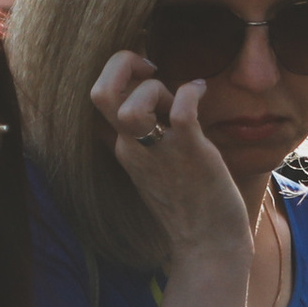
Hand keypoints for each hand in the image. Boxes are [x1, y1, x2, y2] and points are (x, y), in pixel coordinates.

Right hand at [89, 55, 251, 266]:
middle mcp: (131, 147)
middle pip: (99, 92)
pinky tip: (201, 92)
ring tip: (178, 99)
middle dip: (122, 63)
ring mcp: (157, 151)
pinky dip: (191, 92)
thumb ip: (152, 133)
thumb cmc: (190, 201)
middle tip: (151, 68)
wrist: (208, 243)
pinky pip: (180, 111)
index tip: (145, 72)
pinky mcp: (189, 152)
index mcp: (124, 147)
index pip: (100, 97)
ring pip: (130, 104)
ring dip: (155, 88)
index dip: (118, 72)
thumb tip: (165, 96)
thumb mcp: (157, 164)